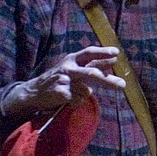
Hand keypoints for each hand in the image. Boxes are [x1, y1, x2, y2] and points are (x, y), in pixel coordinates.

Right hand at [1, 46, 126, 118]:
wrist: (33, 92)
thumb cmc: (59, 79)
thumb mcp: (74, 69)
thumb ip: (92, 65)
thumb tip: (113, 61)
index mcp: (72, 59)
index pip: (89, 53)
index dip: (102, 53)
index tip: (116, 53)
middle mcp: (68, 68)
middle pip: (91, 73)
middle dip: (107, 80)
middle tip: (123, 85)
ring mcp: (63, 80)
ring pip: (86, 91)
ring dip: (83, 95)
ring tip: (72, 94)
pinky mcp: (60, 93)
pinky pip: (77, 100)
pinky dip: (75, 102)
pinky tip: (65, 100)